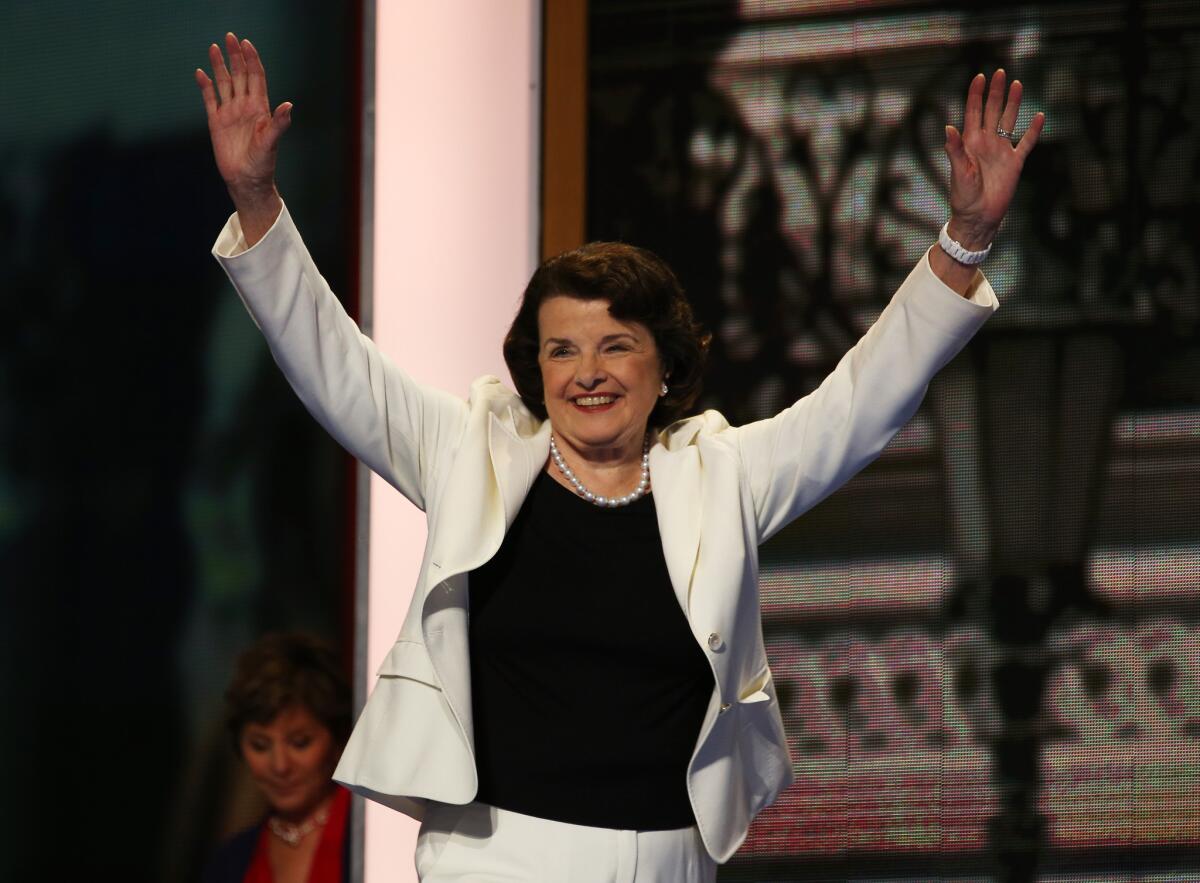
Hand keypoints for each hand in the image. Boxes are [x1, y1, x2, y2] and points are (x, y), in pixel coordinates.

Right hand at [195, 33, 290, 210]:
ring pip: (224, 83)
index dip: (252, 60)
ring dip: (219, 66)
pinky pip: (210, 99)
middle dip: (235, 56)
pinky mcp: (216, 122)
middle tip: (229, 37)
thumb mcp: (271, 142)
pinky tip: (201, 73)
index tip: (246, 44)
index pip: (256, 78)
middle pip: (239, 75)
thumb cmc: (262, 163)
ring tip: (213, 47)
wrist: (246, 180)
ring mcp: (230, 113)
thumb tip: (289, 105)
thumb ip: (279, 123)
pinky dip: (205, 86)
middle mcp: (245, 107)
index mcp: (260, 108)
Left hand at [943, 69, 1044, 248]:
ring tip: (1017, 84)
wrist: (978, 217)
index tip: (979, 76)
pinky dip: (1033, 130)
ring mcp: (1001, 151)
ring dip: (1013, 104)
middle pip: (991, 111)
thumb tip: (949, 127)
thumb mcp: (958, 172)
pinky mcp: (1015, 163)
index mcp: (970, 143)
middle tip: (999, 73)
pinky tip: (1039, 116)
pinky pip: (1026, 143)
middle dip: (995, 92)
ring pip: (1009, 121)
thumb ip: (955, 150)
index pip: (972, 113)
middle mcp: (986, 143)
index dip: (975, 95)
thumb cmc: (963, 197)